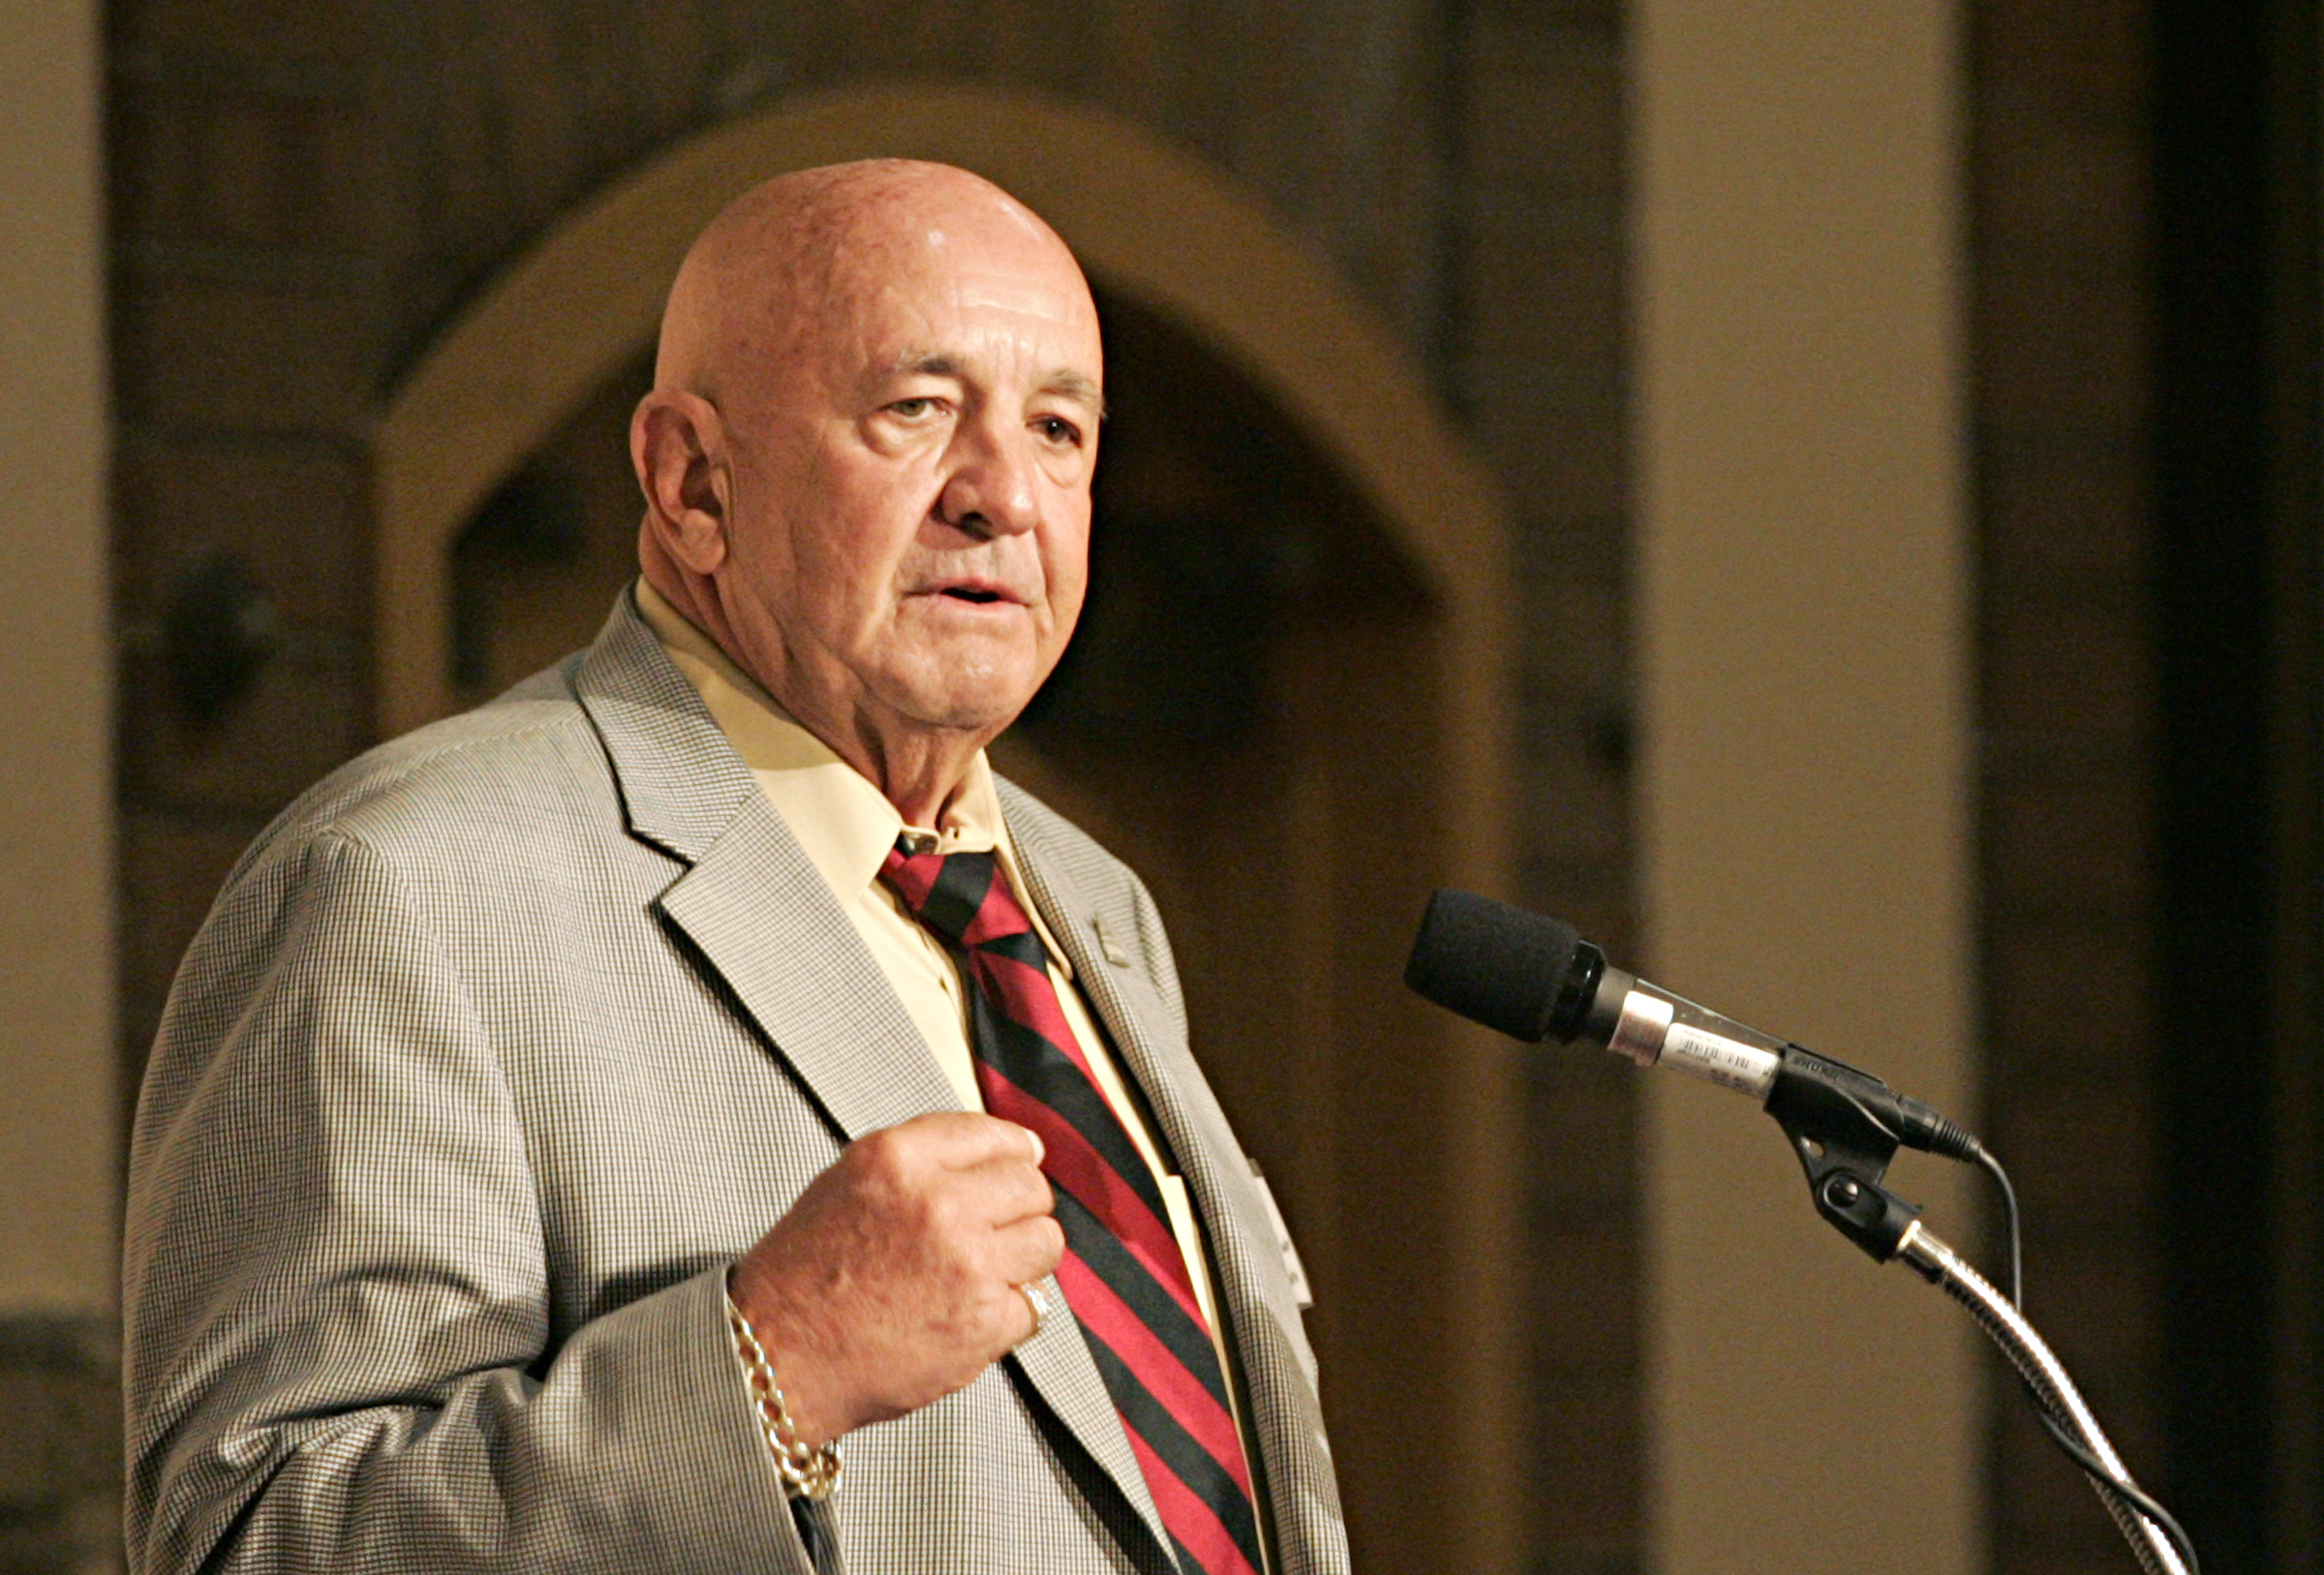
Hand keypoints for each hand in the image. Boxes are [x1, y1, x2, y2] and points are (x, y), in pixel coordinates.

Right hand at [728, 1111, 1061, 1445]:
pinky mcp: (984, 1321)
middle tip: (991, 1234)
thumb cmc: (805, 1274)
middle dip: (1018, 1210)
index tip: (1019, 1167)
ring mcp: (967, 1263)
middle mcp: (938, 1202)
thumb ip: (924, 1159)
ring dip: (1023, 1260)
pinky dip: (1009, 1314)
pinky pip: (1035, 1303)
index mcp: (900, 1158)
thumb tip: (1013, 1149)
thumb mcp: (850, 1180)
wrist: (777, 1356)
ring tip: (982, 1276)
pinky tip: (969, 1316)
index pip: (998, 1136)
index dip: (1014, 1155)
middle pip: (1031, 1186)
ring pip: (1046, 1241)